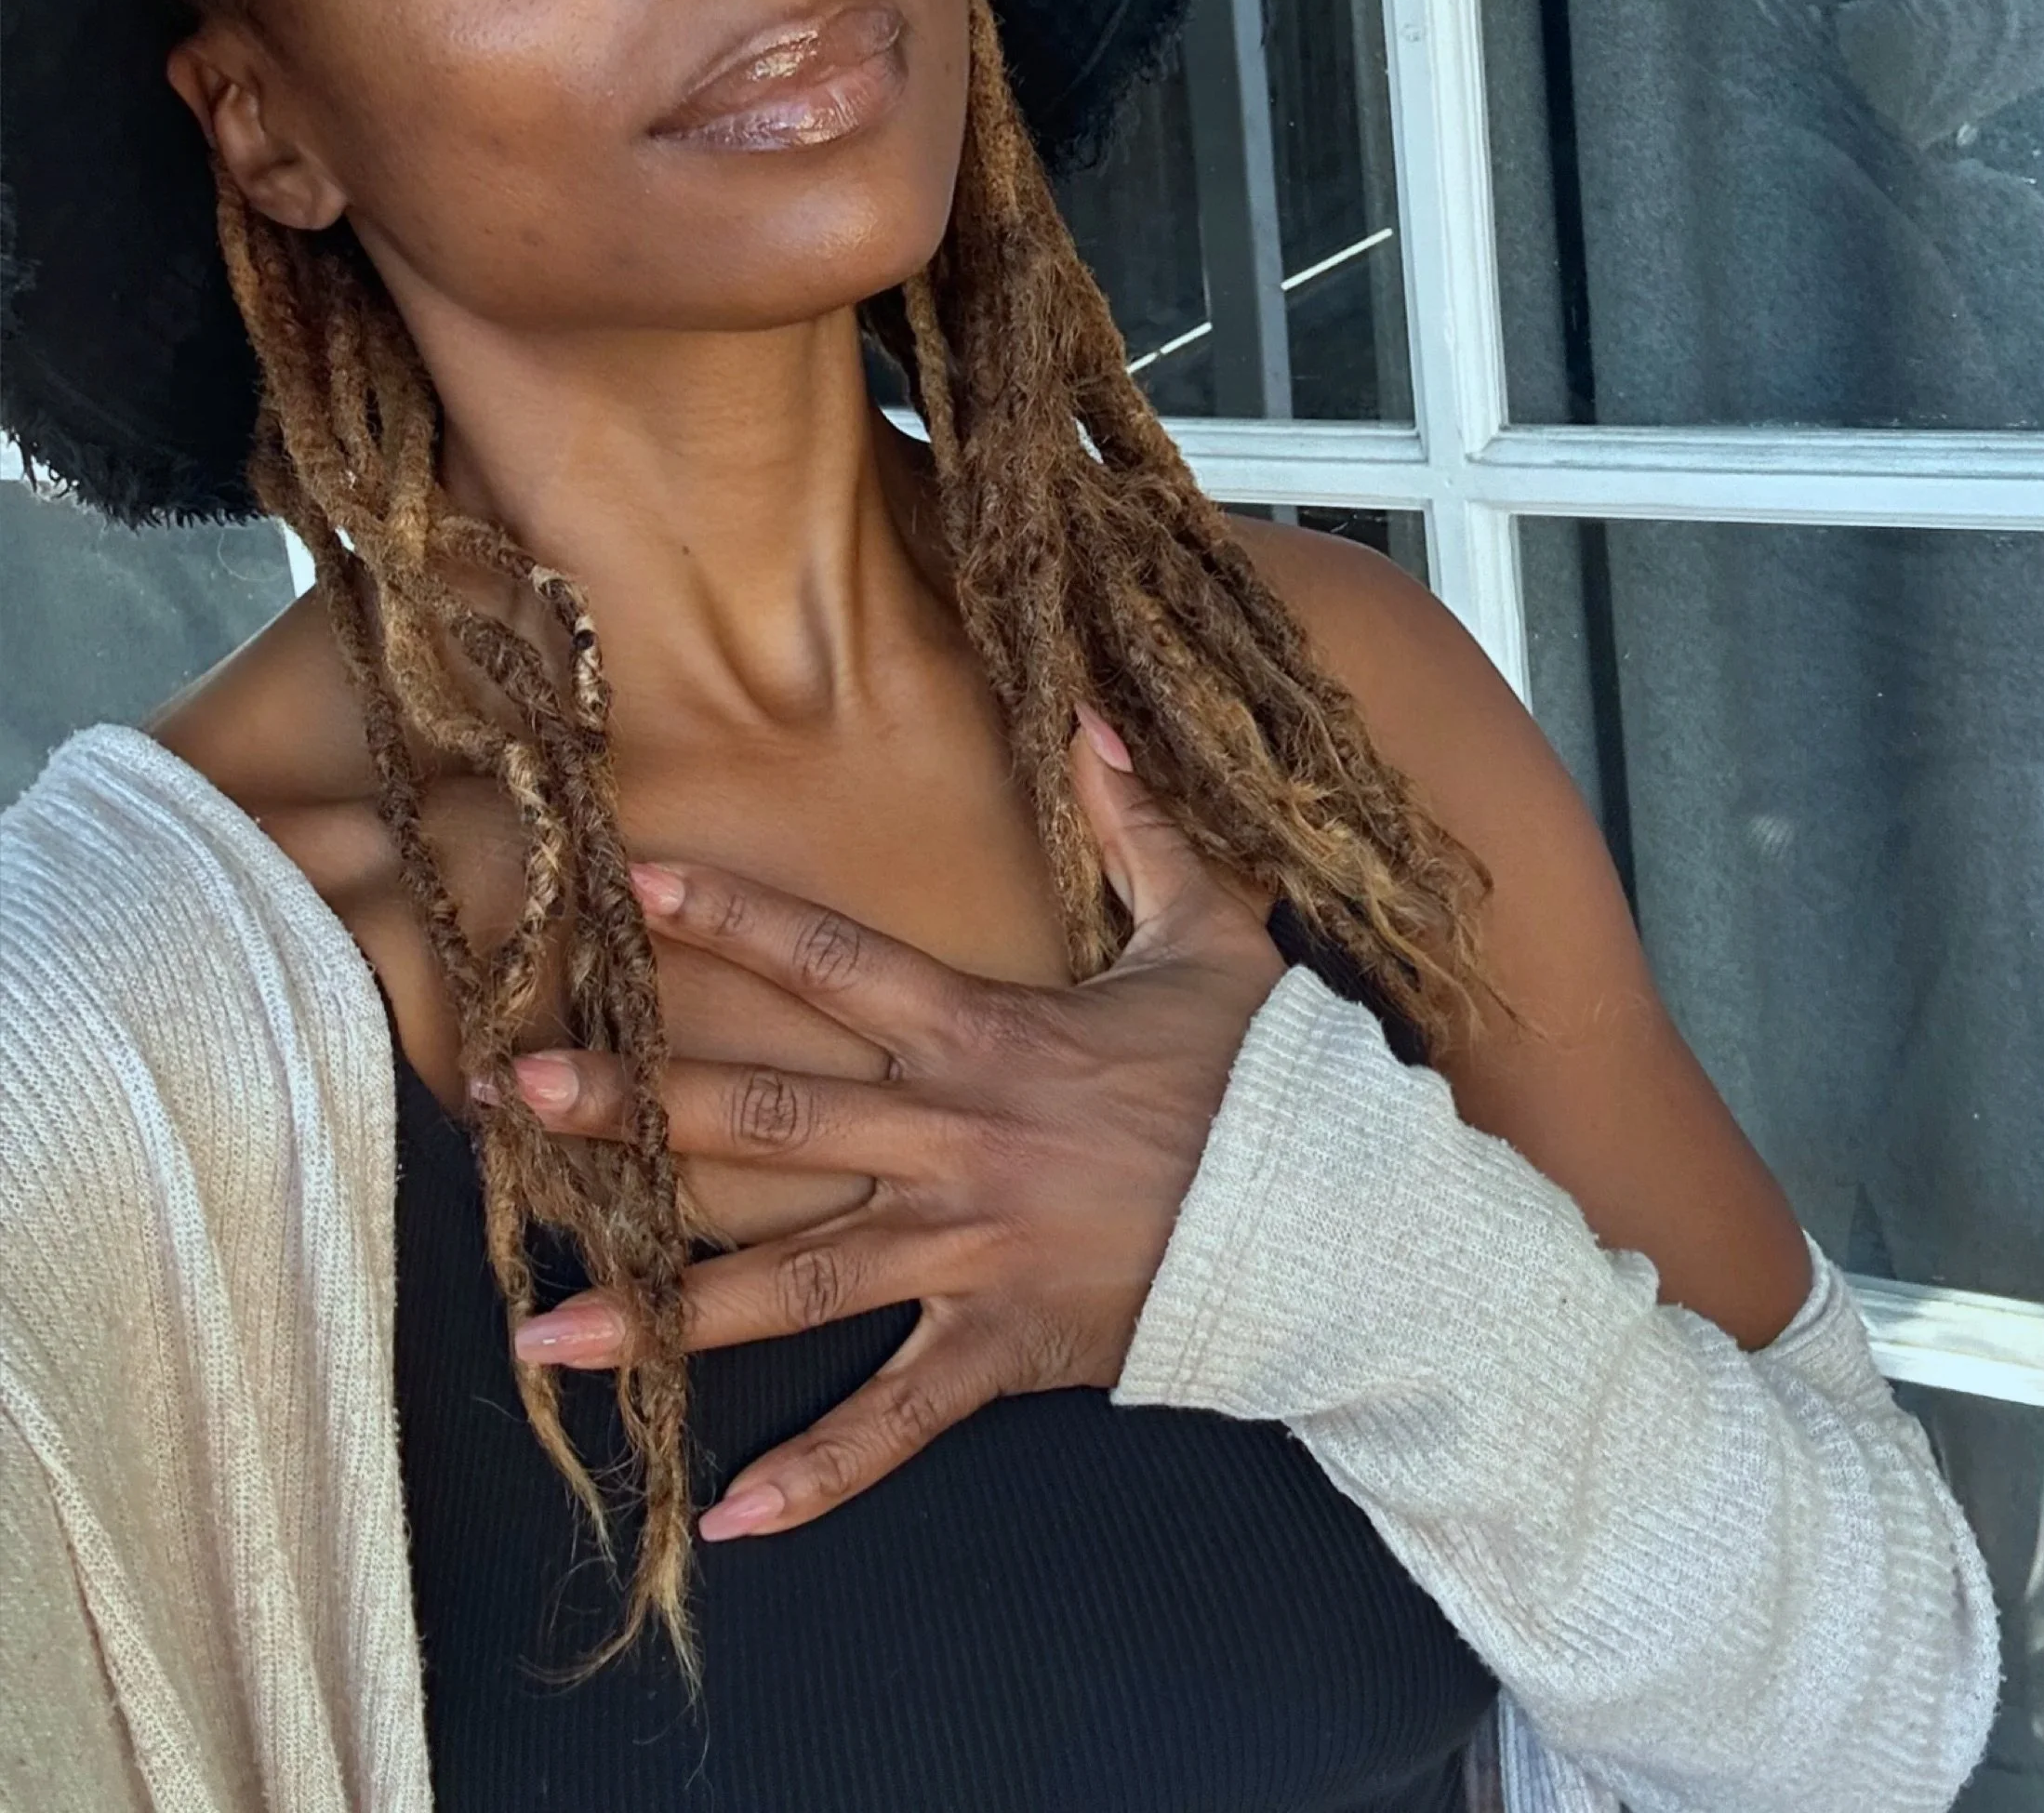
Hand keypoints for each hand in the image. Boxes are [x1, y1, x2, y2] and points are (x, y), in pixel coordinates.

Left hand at [503, 714, 1284, 1538]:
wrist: (1339, 1221)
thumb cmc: (1267, 1075)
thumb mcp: (1208, 931)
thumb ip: (1137, 825)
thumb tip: (1095, 712)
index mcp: (988, 1034)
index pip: (834, 961)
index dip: (732, 919)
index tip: (629, 889)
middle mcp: (954, 1140)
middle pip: (767, 1116)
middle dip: (634, 1108)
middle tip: (515, 1095)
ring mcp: (970, 1251)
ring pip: (792, 1280)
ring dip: (663, 1308)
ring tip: (542, 1335)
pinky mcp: (1004, 1346)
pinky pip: (898, 1421)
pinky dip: (818, 1475)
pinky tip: (727, 1518)